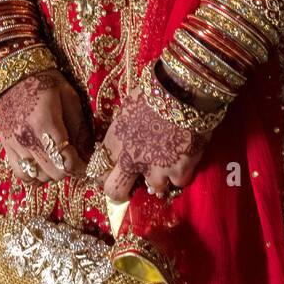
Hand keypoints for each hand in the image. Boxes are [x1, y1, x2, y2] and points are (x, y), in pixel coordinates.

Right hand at [0, 69, 91, 184]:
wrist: (14, 72)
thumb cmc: (46, 81)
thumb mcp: (69, 98)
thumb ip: (80, 128)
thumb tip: (89, 154)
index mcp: (45, 123)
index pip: (67, 161)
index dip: (81, 168)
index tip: (88, 165)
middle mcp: (27, 138)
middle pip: (53, 173)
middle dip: (68, 170)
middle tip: (74, 160)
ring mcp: (14, 144)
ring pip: (37, 177)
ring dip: (51, 172)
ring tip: (57, 160)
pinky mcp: (6, 146)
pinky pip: (20, 174)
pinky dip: (33, 175)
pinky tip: (41, 165)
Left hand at [98, 85, 213, 201]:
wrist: (184, 91)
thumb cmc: (154, 93)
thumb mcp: (128, 110)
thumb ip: (122, 134)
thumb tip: (121, 145)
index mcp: (115, 141)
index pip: (99, 171)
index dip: (106, 174)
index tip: (113, 173)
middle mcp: (130, 159)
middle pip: (115, 191)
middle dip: (122, 191)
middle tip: (132, 185)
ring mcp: (155, 169)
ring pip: (153, 188)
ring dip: (160, 179)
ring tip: (168, 163)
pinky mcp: (178, 172)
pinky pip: (178, 182)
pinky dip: (181, 173)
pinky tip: (184, 157)